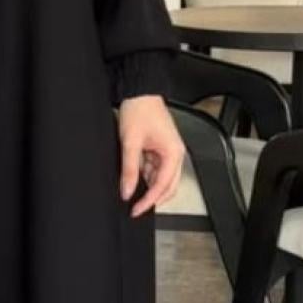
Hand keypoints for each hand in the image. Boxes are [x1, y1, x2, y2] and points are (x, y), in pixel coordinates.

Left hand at [118, 95, 184, 217]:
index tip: (136, 210)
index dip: (149, 201)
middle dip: (152, 199)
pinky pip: (155, 169)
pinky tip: (133, 177)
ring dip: (147, 186)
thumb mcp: (130, 142)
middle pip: (167, 187)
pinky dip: (145, 175)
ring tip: (130, 190)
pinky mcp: (161, 149)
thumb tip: (127, 191)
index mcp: (173, 153)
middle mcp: (175, 154)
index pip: (162, 186)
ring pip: (161, 179)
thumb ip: (129, 169)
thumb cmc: (139, 110)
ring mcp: (169, 152)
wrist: (139, 92)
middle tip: (135, 207)